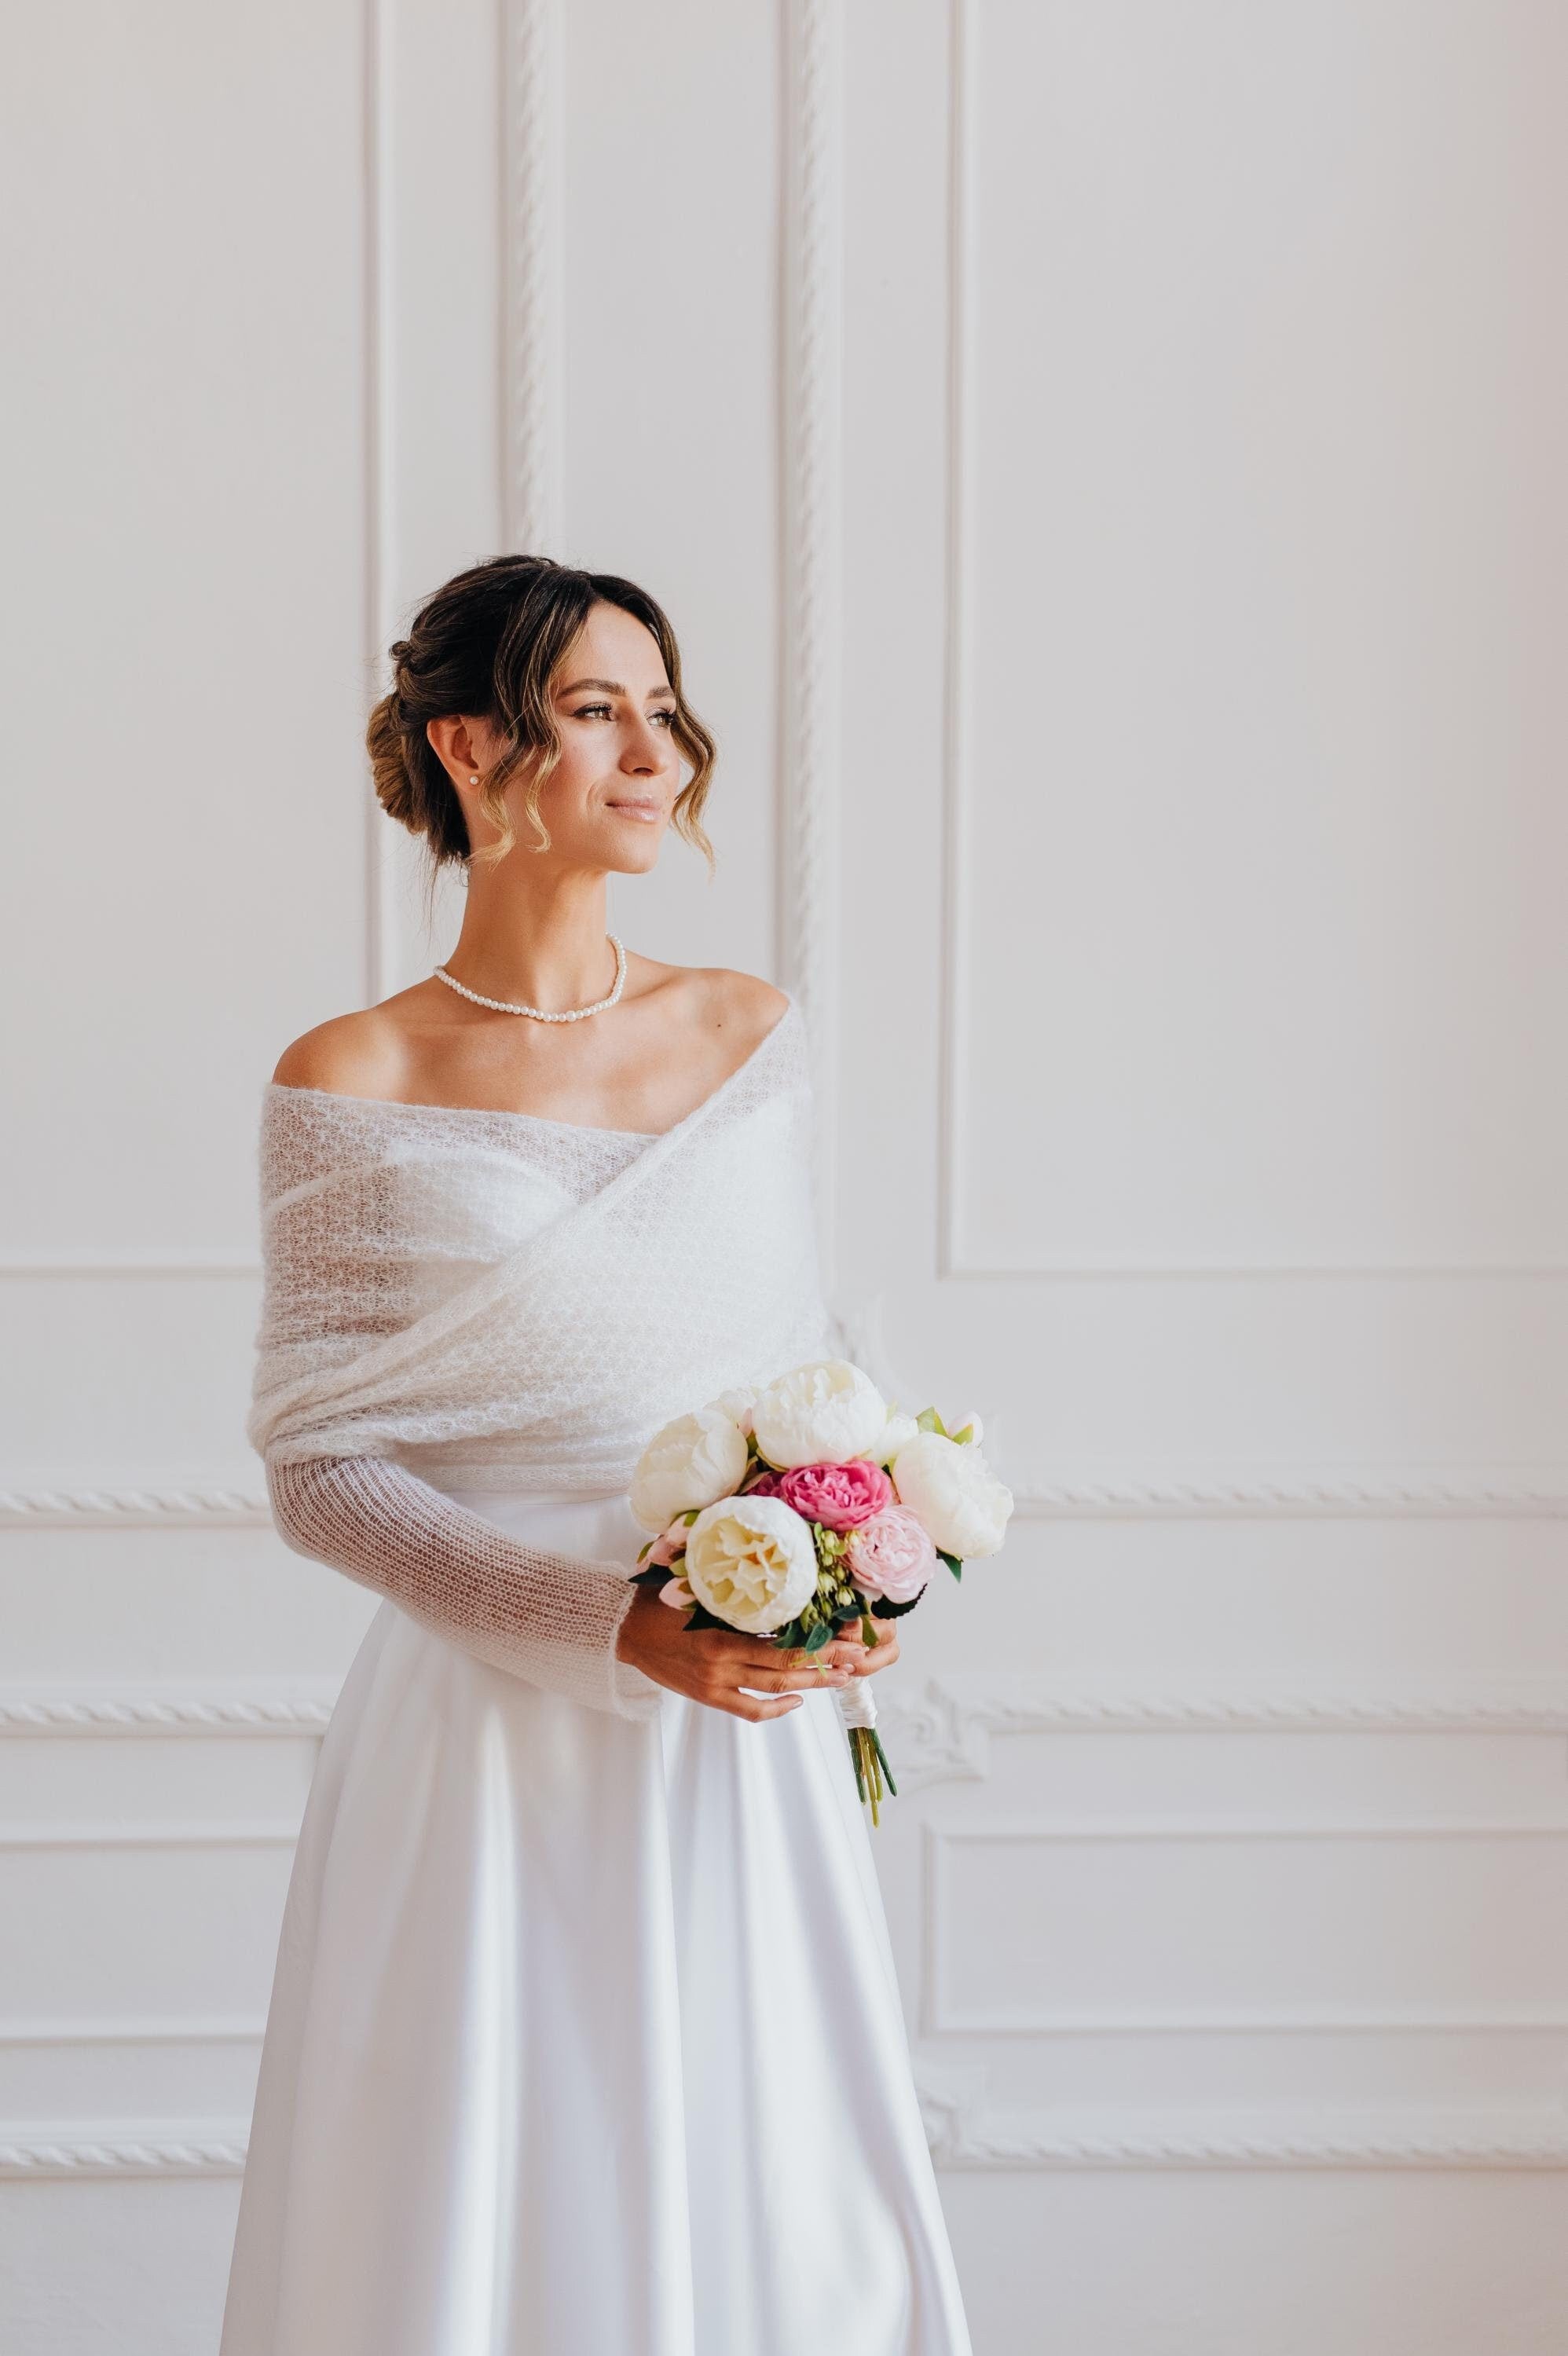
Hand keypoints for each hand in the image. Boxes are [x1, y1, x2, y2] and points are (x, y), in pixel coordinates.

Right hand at [615, 1586, 898, 1721]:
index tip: (845, 1630)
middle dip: (825, 1661)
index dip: (817, 1636)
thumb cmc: (661, 1598)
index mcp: (721, 1626)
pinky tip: (797, 1701)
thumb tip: (758, 1543)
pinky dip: (776, 1709)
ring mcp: (717, 1681)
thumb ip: (725, 1572)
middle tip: (855, 1656)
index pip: (781, 1634)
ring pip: (774, 1687)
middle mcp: (722, 1657)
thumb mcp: (693, 1579)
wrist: (625, 1630)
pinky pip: (749, 1710)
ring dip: (811, 1684)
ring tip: (840, 1678)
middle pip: (786, 1664)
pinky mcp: (709, 1696)